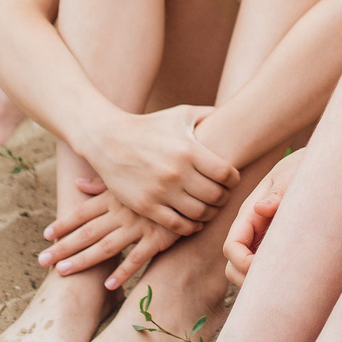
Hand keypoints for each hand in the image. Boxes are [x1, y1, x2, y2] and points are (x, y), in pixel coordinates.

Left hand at [41, 179, 182, 287]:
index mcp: (115, 197)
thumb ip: (103, 184)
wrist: (196, 179)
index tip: (46, 235)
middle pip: (87, 232)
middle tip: (41, 260)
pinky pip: (138, 257)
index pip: (83, 212)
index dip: (64, 223)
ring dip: (83, 260)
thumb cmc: (160, 178)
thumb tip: (78, 184)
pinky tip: (108, 284)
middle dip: (63, 246)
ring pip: (106, 246)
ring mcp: (140, 226)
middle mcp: (123, 212)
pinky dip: (124, 271)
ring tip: (62, 272)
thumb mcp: (130, 178)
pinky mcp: (159, 238)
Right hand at [81, 106, 238, 233]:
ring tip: (209, 209)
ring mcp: (161, 191)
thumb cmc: (150, 125)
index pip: (227, 174)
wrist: (107, 139)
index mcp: (189, 150)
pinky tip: (193, 222)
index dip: (234, 180)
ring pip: (199, 214)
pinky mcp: (146, 206)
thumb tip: (233, 113)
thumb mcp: (180, 114)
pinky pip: (178, 226)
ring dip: (209, 215)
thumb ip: (208, 114)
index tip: (231, 181)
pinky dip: (190, 227)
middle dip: (224, 199)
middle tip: (222, 197)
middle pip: (216, 196)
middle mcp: (177, 172)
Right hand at [222, 148, 305, 290]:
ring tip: (287, 285)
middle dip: (247, 279)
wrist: (321, 168)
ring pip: (249, 272)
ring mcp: (264, 242)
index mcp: (249, 215)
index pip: (232, 246)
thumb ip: (278, 192)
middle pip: (234, 266)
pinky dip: (275, 280)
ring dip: (261, 282)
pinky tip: (295, 281)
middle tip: (276, 285)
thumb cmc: (303, 170)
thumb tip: (262, 208)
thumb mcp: (291, 176)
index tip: (261, 269)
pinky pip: (269, 270)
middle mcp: (252, 231)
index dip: (241, 262)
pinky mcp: (279, 248)